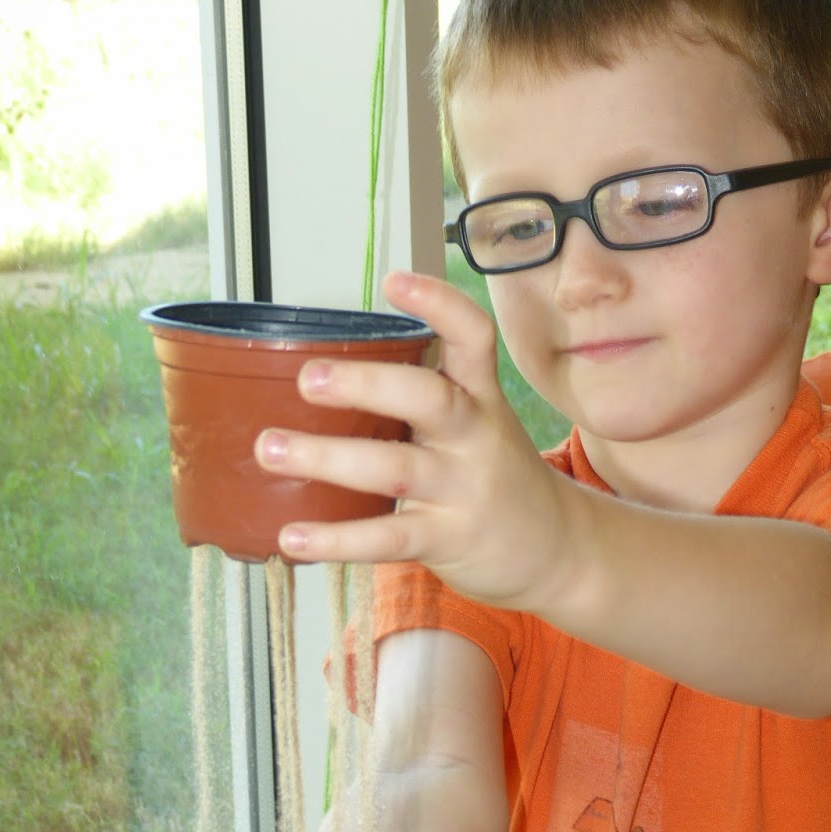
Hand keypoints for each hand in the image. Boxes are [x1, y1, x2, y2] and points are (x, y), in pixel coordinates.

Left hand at [255, 270, 574, 610]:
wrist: (559, 551)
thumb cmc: (501, 480)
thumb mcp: (482, 424)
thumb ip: (427, 396)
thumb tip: (340, 368)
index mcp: (481, 398)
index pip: (473, 337)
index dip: (439, 303)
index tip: (394, 280)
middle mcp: (474, 437)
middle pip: (427, 398)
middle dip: (364, 384)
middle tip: (307, 378)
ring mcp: (462, 489)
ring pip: (395, 468)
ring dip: (326, 458)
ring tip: (271, 448)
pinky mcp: (447, 538)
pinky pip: (386, 537)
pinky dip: (335, 539)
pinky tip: (291, 536)